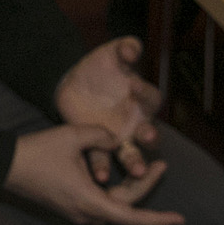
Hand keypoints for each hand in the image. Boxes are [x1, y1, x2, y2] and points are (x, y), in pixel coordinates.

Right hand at [5, 123, 181, 224]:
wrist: (4, 164)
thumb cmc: (37, 152)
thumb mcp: (72, 136)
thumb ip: (100, 135)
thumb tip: (116, 140)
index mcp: (91, 201)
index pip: (132, 217)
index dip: (158, 220)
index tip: (180, 220)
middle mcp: (88, 213)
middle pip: (127, 207)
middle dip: (145, 187)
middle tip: (161, 166)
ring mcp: (78, 212)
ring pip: (115, 205)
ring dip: (131, 190)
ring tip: (145, 168)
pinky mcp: (71, 207)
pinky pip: (102, 203)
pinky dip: (116, 191)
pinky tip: (118, 173)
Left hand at [55, 38, 164, 180]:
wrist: (72, 82)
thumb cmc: (100, 67)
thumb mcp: (112, 53)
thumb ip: (125, 48)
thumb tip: (131, 49)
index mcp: (141, 99)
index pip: (151, 97)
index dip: (145, 92)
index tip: (133, 86)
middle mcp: (136, 121)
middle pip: (150, 133)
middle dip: (150, 136)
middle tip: (145, 134)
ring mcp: (120, 136)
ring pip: (132, 153)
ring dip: (135, 162)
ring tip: (136, 170)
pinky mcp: (99, 146)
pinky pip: (103, 159)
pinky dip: (102, 168)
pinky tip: (100, 176)